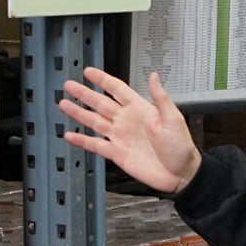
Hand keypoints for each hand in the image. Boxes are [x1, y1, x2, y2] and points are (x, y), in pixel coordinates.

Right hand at [58, 68, 202, 193]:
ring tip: (64, 104)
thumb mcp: (173, 119)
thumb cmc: (181, 147)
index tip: (89, 72)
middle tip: (69, 85)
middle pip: (100, 103)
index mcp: (140, 109)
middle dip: (84, 94)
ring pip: (94, 121)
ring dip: (79, 113)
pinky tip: (70, 135)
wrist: (180, 174)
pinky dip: (82, 140)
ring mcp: (120, 137)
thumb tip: (154, 76)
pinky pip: (95, 144)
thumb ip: (160, 98)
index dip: (102, 80)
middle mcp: (127, 121)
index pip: (117, 89)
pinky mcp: (117, 153)